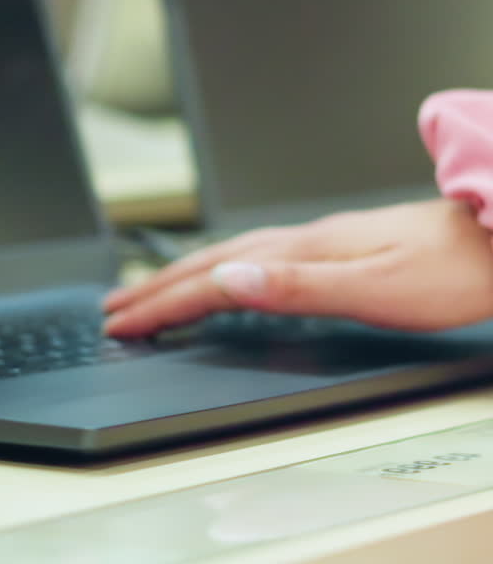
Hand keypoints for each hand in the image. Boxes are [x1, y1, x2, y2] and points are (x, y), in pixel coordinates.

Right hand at [104, 199, 492, 337]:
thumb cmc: (449, 273)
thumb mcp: (374, 291)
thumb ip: (299, 288)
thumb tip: (230, 278)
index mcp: (306, 252)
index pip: (215, 279)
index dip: (164, 302)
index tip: (122, 321)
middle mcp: (306, 241)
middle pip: (214, 262)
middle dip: (157, 287)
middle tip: (113, 308)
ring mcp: (321, 242)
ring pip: (233, 257)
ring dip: (184, 276)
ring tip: (152, 292)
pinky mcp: (337, 249)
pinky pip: (258, 258)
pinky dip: (223, 270)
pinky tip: (229, 279)